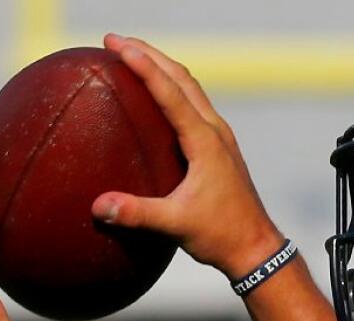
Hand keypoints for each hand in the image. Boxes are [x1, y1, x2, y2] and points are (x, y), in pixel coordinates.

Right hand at [92, 35, 282, 279]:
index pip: (170, 92)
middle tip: (115, 40)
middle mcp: (214, 131)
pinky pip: (194, 105)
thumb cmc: (221, 235)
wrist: (255, 248)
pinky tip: (156, 96)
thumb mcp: (177, 224)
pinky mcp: (218, 147)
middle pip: (181, 77)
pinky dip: (172, 88)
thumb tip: (98, 206)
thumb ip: (137, 214)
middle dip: (148, 53)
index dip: (143, 64)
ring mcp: (219, 137)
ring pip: (190, 87)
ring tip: (132, 54)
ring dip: (161, 66)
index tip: (117, 45)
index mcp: (205, 141)